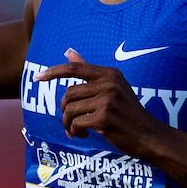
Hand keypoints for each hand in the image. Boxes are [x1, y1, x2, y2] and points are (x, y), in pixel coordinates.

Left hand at [35, 49, 164, 155]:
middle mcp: (109, 84)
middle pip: (69, 93)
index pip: (75, 68)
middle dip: (65, 110)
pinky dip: (76, 132)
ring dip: (68, 124)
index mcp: (110, 74)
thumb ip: (90, 71)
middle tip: (71, 121)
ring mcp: (107, 101)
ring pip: (70, 110)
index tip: (37, 78)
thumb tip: (68, 50)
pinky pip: (76, 124)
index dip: (53, 72)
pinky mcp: (104, 118)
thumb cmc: (129, 113)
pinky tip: (85, 135)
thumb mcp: (113, 88)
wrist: (150, 136)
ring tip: (77, 130)